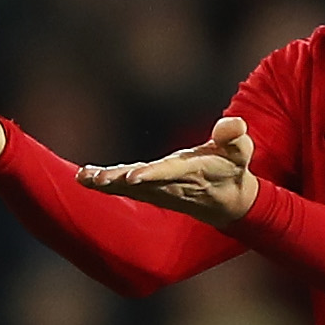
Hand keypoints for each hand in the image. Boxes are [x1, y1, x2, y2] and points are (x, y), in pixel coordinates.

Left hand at [83, 116, 261, 226]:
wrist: (228, 201)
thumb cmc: (233, 168)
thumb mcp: (241, 151)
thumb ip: (234, 136)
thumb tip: (233, 123)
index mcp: (192, 172)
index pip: (169, 173)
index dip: (151, 175)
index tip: (132, 177)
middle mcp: (171, 184)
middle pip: (142, 183)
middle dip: (120, 181)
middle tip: (99, 180)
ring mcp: (158, 189)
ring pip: (129, 188)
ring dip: (106, 183)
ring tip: (84, 177)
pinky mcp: (150, 190)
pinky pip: (124, 187)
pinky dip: (104, 182)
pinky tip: (83, 176)